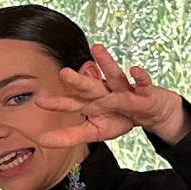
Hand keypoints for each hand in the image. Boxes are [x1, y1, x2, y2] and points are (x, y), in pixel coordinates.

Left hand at [33, 44, 189, 147]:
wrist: (151, 111)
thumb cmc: (120, 118)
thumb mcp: (95, 131)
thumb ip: (69, 136)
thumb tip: (41, 140)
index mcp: (92, 102)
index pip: (72, 102)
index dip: (57, 103)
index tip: (39, 101)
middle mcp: (106, 92)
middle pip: (89, 86)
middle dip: (77, 81)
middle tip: (64, 72)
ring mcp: (125, 90)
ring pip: (114, 76)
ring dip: (106, 63)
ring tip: (97, 49)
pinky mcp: (145, 91)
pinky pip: (143, 84)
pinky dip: (140, 78)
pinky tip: (135, 70)